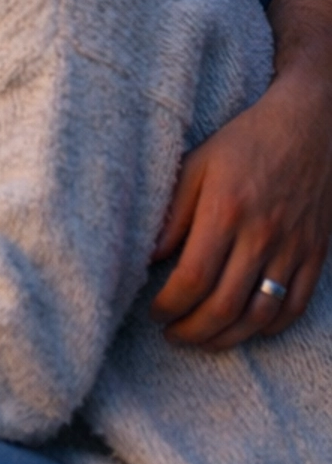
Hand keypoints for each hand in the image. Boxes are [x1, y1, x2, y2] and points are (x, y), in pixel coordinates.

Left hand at [151, 62, 331, 350]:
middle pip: (225, 306)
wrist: (310, 125)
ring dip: (227, 338)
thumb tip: (147, 257)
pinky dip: (269, 327)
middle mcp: (262, 234)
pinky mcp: (315, 253)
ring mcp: (293, 247)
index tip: (155, 311)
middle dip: (192, 331)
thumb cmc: (246, 142)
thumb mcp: (197, 164)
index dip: (170, 305)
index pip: (193, 278)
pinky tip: (246, 327)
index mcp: (226, 210)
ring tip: (203, 338)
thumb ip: (172, 213)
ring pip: (260, 315)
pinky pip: (295, 306)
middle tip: (173, 334)